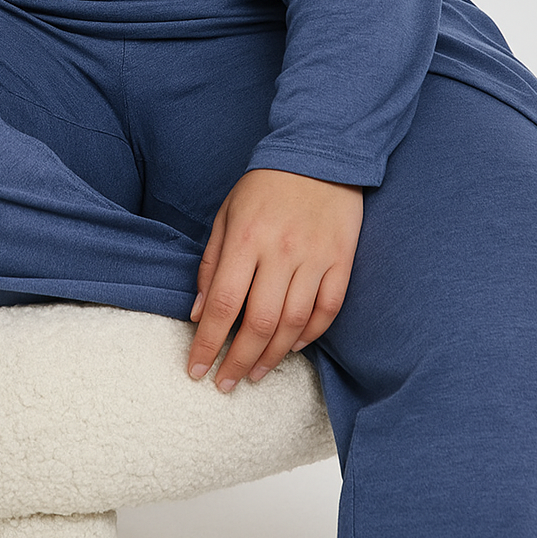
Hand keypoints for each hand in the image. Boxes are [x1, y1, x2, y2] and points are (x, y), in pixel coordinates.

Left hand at [186, 168, 363, 390]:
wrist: (319, 153)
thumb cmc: (265, 185)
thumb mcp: (227, 213)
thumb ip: (211, 262)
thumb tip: (198, 312)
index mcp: (246, 238)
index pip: (221, 303)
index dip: (207, 342)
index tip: (195, 369)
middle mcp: (280, 252)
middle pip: (258, 323)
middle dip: (237, 360)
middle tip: (225, 384)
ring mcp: (314, 258)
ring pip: (293, 324)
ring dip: (271, 357)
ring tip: (254, 373)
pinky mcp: (341, 261)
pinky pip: (327, 310)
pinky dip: (310, 335)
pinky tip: (292, 347)